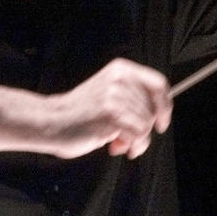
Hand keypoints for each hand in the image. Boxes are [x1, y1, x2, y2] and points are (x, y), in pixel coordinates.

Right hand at [46, 58, 172, 159]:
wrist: (51, 121)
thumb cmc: (78, 113)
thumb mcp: (108, 93)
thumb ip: (131, 97)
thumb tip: (159, 114)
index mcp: (121, 69)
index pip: (158, 83)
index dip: (165, 105)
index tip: (162, 121)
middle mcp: (120, 78)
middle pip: (154, 108)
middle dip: (144, 130)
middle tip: (128, 139)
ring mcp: (116, 95)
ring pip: (147, 123)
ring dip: (135, 140)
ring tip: (117, 142)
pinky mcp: (112, 113)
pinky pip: (138, 133)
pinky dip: (132, 145)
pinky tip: (115, 146)